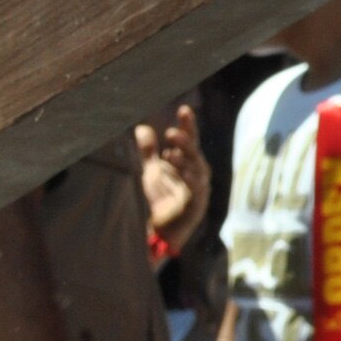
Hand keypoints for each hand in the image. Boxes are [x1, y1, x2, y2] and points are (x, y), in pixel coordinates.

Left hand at [136, 104, 209, 247]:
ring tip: (170, 153)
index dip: (188, 125)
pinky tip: (183, 173)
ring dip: (185, 161)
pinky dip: (191, 180)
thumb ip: (149, 151)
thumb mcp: (152, 171)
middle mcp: (197, 172)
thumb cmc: (161, 198)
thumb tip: (141, 128)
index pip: (189, 139)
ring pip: (197, 169)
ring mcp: (199, 188)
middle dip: (185, 141)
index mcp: (188, 162)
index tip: (183, 109)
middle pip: (194, 152)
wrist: (162, 230)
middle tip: (171, 133)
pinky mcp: (197, 204)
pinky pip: (197, 190)